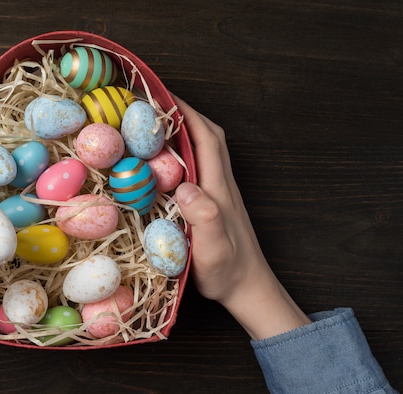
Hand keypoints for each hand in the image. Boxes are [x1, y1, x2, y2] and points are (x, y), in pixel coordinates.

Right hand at [173, 96, 309, 339]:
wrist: (247, 289)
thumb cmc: (228, 271)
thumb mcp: (214, 247)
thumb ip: (204, 216)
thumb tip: (185, 187)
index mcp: (219, 188)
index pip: (207, 139)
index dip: (187, 114)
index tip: (163, 96)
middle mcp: (221, 184)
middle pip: (208, 137)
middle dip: (185, 115)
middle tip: (155, 106)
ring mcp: (219, 194)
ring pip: (204, 151)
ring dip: (184, 132)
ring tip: (155, 127)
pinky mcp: (213, 204)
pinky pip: (198, 168)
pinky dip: (182, 156)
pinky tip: (164, 164)